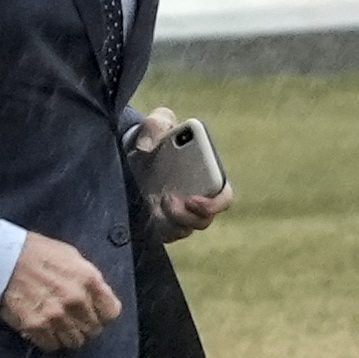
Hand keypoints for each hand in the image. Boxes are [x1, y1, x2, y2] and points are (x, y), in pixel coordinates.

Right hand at [0, 232, 120, 354]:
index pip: (111, 312)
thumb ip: (88, 278)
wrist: (0, 258)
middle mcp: (75, 299)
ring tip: (57, 325)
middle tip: (72, 319)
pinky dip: (49, 340)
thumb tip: (97, 296)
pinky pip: (52, 345)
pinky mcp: (36, 326)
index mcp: (88, 279)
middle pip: (94, 330)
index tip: (95, 315)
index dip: (103, 315)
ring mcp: (56, 315)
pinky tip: (43, 328)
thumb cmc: (33, 253)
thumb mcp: (71, 256)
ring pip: (75, 342)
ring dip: (68, 336)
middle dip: (85, 326)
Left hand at [127, 105, 233, 241]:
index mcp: (207, 175)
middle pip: (204, 220)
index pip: (224, 197)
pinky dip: (159, 228)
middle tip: (168, 198)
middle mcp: (197, 198)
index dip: (215, 203)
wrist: (134, 152)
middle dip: (189, 216)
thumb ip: (155, 124)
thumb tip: (145, 147)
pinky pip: (167, 235)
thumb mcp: (157, 122)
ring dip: (172, 220)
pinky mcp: (161, 222)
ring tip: (157, 200)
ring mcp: (180, 213)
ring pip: (185, 229)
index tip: (193, 198)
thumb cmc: (156, 136)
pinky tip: (148, 211)